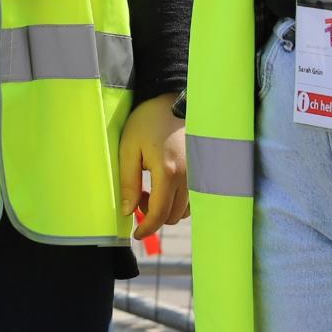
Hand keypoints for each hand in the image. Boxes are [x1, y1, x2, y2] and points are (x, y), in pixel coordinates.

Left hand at [118, 92, 188, 237]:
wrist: (172, 98)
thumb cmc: (147, 121)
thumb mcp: (128, 148)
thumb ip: (128, 182)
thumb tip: (127, 211)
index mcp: (167, 172)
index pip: (158, 214)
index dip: (146, 229)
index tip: (136, 234)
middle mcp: (188, 177)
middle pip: (172, 216)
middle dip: (153, 216)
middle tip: (137, 197)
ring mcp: (199, 174)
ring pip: (184, 210)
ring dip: (166, 209)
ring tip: (150, 189)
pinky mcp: (203, 170)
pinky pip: (193, 199)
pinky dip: (178, 201)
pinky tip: (165, 185)